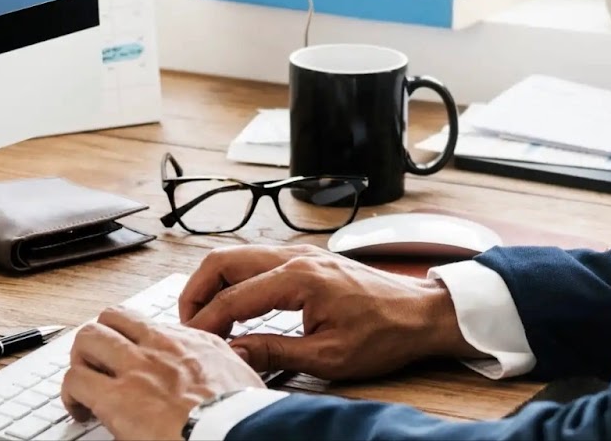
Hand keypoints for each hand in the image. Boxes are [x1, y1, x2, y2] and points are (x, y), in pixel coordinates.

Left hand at [60, 306, 263, 440]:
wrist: (235, 434)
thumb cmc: (242, 417)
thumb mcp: (245, 379)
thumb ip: (228, 366)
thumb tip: (231, 369)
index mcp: (194, 343)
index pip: (151, 324)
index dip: (135, 339)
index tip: (134, 357)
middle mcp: (161, 346)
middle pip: (114, 318)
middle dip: (100, 339)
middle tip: (99, 364)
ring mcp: (136, 367)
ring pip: (89, 338)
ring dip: (81, 360)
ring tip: (84, 384)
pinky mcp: (116, 397)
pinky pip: (75, 380)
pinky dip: (70, 394)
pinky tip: (79, 411)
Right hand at [180, 244, 477, 380]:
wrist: (421, 314)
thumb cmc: (384, 334)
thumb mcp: (328, 357)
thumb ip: (275, 352)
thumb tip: (233, 353)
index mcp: (298, 278)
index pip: (233, 298)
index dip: (206, 322)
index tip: (192, 343)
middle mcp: (295, 257)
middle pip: (223, 261)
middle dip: (196, 291)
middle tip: (188, 324)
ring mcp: (300, 253)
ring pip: (237, 256)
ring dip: (214, 283)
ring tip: (206, 317)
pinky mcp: (306, 259)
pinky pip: (256, 260)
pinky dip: (235, 279)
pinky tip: (235, 306)